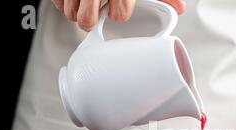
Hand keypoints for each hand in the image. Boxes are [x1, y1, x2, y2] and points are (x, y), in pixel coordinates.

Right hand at [52, 0, 185, 30]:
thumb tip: (178, 7)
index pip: (119, 15)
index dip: (119, 13)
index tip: (118, 7)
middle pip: (86, 21)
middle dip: (92, 19)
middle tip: (97, 12)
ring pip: (71, 14)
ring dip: (78, 11)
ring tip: (86, 1)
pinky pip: (58, 4)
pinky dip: (65, 2)